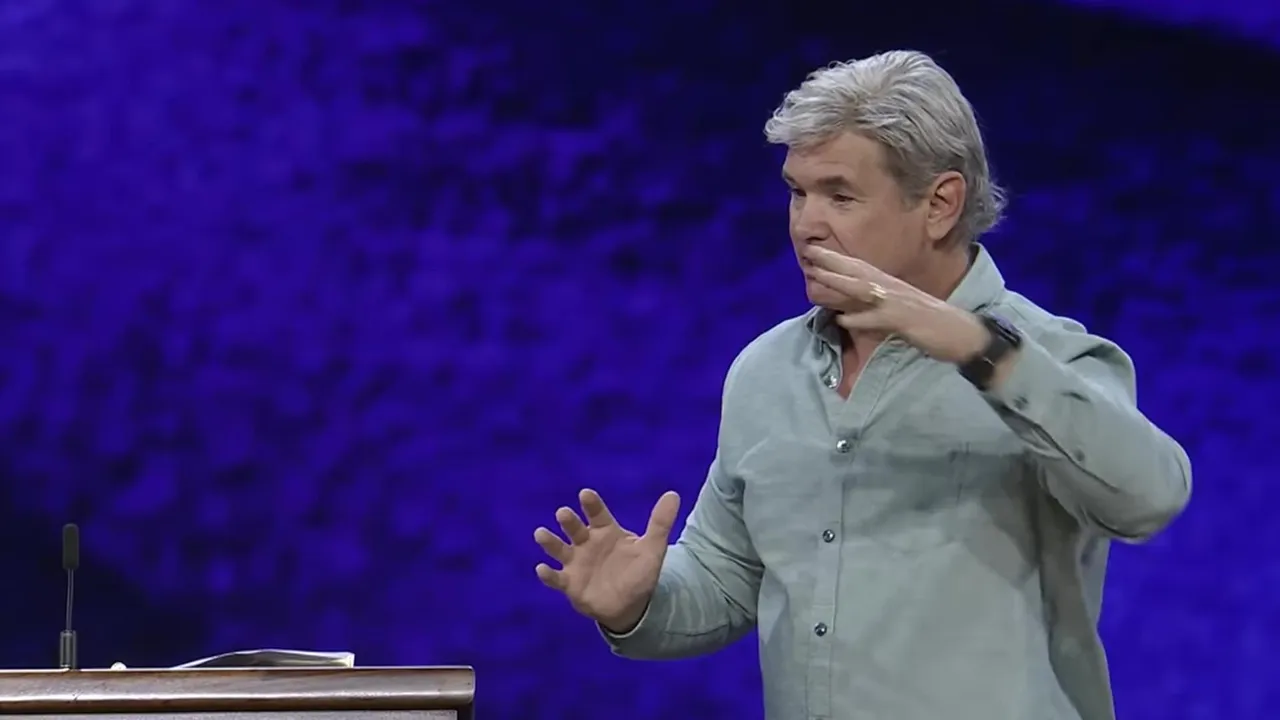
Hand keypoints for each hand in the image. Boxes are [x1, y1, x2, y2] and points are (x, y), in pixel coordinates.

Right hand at [535, 489, 680, 632]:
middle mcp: (587, 543)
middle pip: (575, 528)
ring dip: (549, 542)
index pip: (597, 513)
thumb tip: (673, 495)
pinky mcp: (569, 583)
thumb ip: (660, 523)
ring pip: (558, 549)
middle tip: (563, 513)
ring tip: (541, 534)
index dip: (591, 504)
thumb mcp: (652, 549)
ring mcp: (576, 562)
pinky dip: (547, 574)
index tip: (585, 494)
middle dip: (568, 521)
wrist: (630, 605)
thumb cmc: (638, 572)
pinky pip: (555, 578)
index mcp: (605, 531)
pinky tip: (541, 569)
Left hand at [802, 246, 988, 363]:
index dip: (837, 260)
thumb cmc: (930, 324)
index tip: (814, 251)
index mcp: (892, 285)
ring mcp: (898, 304)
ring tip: (817, 277)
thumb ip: (874, 309)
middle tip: (809, 252)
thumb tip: (846, 312)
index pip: (860, 268)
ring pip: (864, 290)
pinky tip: (843, 320)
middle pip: (859, 271)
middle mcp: (893, 289)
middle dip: (833, 262)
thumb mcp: (899, 311)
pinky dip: (861, 320)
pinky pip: (879, 320)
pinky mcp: (905, 321)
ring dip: (840, 283)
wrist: (962, 334)